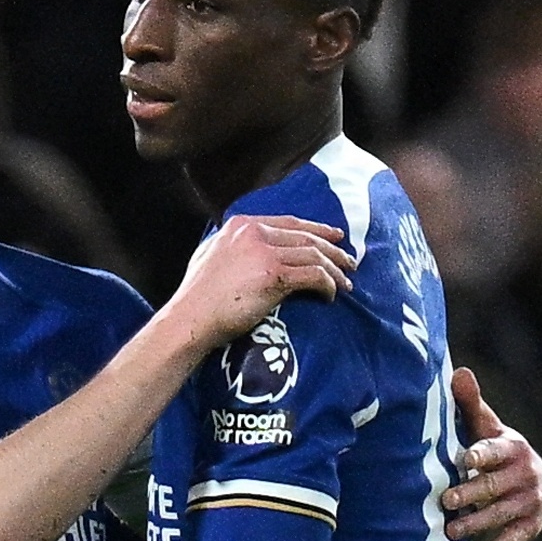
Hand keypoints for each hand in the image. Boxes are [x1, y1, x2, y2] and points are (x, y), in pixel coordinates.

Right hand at [170, 214, 354, 349]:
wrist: (191, 317)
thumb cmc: (198, 296)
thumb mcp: (212, 256)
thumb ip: (233, 246)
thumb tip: (247, 250)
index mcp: (241, 225)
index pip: (289, 223)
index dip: (316, 228)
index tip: (334, 236)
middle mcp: (254, 232)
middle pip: (306, 236)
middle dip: (333, 249)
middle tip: (350, 261)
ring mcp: (264, 252)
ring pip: (313, 255)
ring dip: (334, 270)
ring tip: (346, 282)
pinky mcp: (273, 275)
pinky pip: (312, 275)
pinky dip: (326, 285)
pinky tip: (330, 295)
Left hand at [441, 369, 541, 540]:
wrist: (533, 480)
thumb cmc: (496, 450)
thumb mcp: (486, 427)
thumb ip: (471, 403)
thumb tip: (459, 371)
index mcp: (513, 447)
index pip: (494, 450)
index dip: (481, 454)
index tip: (466, 459)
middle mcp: (526, 473)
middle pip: (494, 485)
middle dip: (471, 493)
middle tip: (446, 500)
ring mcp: (531, 501)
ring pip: (501, 513)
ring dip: (477, 523)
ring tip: (451, 531)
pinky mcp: (531, 525)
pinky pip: (513, 537)